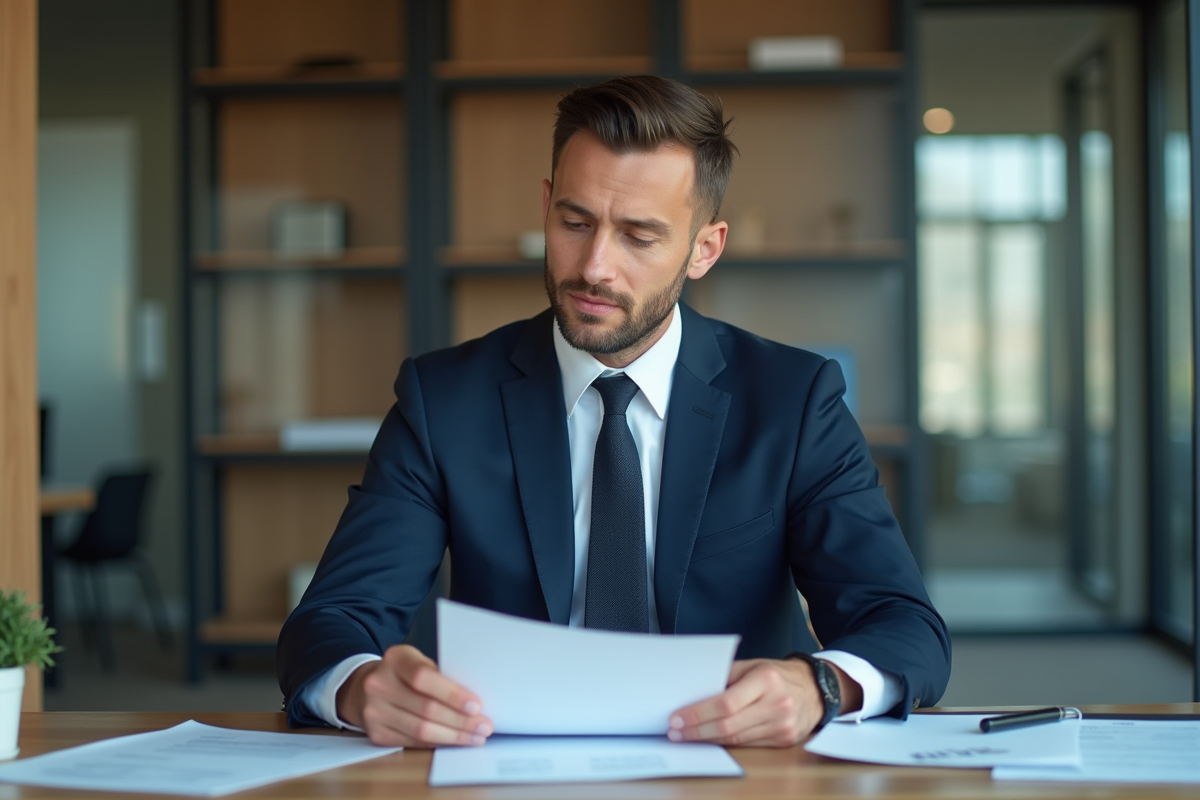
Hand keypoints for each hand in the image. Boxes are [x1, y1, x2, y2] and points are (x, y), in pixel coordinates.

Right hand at [335, 644, 492, 747]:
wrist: (364, 688)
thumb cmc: (401, 673)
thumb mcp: (416, 661)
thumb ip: (439, 675)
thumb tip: (473, 701)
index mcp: (394, 659)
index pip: (423, 677)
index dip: (452, 694)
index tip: (476, 706)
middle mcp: (379, 684)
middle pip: (426, 708)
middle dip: (461, 721)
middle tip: (484, 726)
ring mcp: (375, 711)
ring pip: (421, 730)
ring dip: (453, 736)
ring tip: (475, 737)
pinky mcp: (376, 733)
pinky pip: (413, 742)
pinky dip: (438, 742)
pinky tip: (454, 741)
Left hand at [667, 658, 861, 747]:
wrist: (814, 688)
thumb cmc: (777, 674)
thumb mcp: (752, 665)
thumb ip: (725, 677)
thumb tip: (692, 692)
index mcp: (766, 679)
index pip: (726, 702)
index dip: (699, 714)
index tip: (677, 718)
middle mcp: (776, 704)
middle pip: (729, 725)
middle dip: (697, 730)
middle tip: (676, 731)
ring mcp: (782, 725)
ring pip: (737, 739)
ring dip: (708, 739)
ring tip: (687, 736)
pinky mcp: (784, 740)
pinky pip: (748, 745)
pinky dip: (726, 743)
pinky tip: (710, 739)